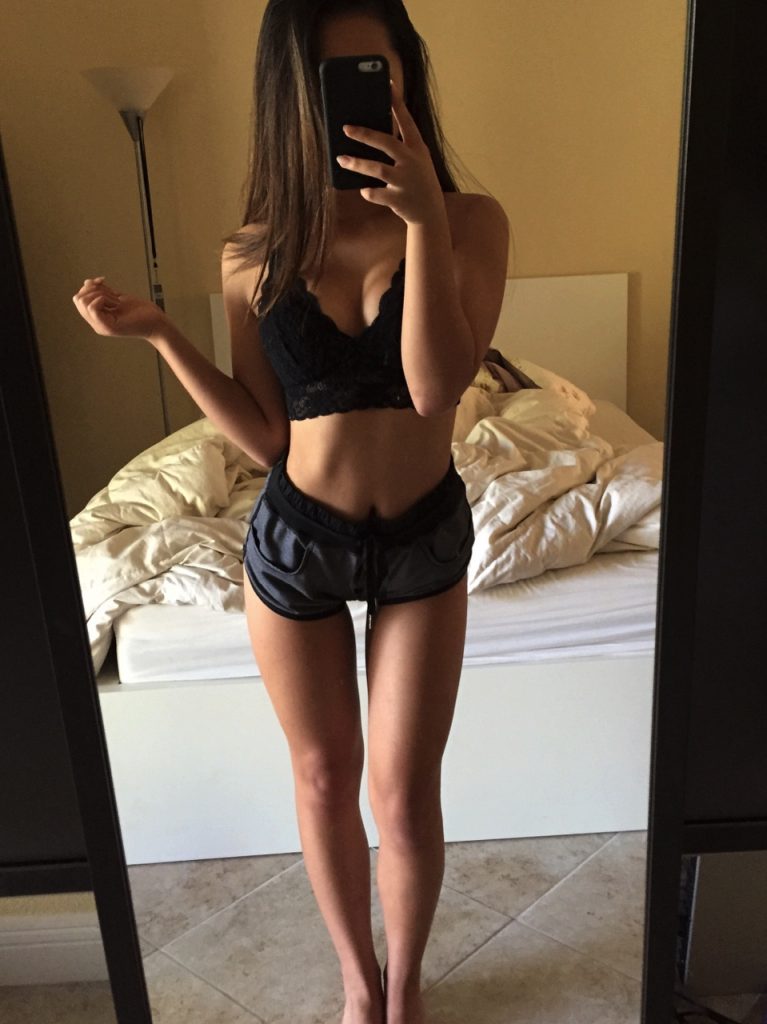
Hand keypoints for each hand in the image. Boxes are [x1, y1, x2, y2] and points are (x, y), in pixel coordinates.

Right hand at [72, 277, 168, 340]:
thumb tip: (86, 281)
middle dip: (93, 289)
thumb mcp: (117, 297)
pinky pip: (93, 308)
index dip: (88, 286)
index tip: (103, 282)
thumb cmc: (141, 312)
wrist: (157, 323)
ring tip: (116, 300)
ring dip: (100, 294)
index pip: (79, 298)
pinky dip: (103, 299)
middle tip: (112, 294)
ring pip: (84, 302)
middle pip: (78, 299)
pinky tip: (116, 302)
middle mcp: (96, 323)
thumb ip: (102, 291)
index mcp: (97, 317)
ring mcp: (101, 327)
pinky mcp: (109, 328)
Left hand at [337, 78, 444, 225]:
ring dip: (357, 164)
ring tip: (340, 159)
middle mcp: (413, 162)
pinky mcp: (398, 200)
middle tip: (345, 128)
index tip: (386, 82)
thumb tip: (366, 131)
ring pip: (377, 169)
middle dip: (365, 134)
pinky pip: (376, 193)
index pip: (406, 120)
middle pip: (387, 142)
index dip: (396, 101)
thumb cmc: (416, 180)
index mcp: (417, 148)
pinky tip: (363, 189)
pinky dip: (368, 191)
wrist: (430, 212)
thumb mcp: (414, 160)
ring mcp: (406, 181)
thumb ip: (397, 146)